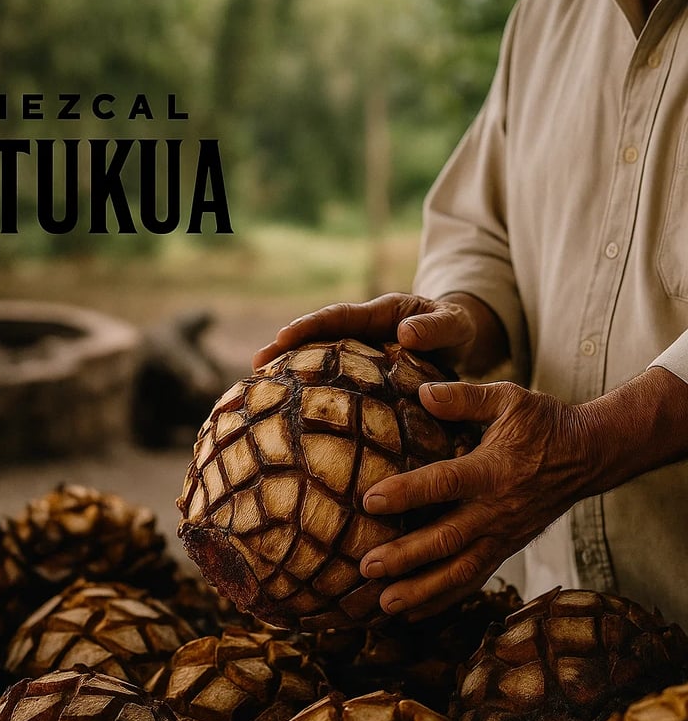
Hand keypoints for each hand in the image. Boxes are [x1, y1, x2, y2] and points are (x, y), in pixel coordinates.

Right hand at [252, 292, 487, 371]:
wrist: (463, 338)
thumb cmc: (458, 327)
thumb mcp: (454, 324)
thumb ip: (436, 328)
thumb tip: (404, 334)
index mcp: (381, 313)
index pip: (339, 316)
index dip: (310, 325)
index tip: (283, 336)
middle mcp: (364, 330)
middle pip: (318, 335)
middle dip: (286, 345)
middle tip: (257, 363)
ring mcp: (362, 351)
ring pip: (321, 357)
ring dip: (294, 368)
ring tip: (263, 387)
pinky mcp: (365, 372)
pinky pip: (336, 377)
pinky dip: (315, 387)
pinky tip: (296, 407)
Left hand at [359, 379, 598, 618]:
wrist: (588, 456)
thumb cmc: (544, 423)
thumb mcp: (509, 399)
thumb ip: (464, 397)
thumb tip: (422, 392)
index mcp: (493, 470)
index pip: (444, 484)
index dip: (407, 493)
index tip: (369, 501)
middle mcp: (497, 509)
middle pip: (448, 540)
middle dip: (406, 557)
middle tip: (366, 568)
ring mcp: (503, 535)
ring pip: (460, 571)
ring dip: (422, 590)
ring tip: (385, 604)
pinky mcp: (506, 548)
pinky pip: (474, 579)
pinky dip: (444, 599)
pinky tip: (414, 611)